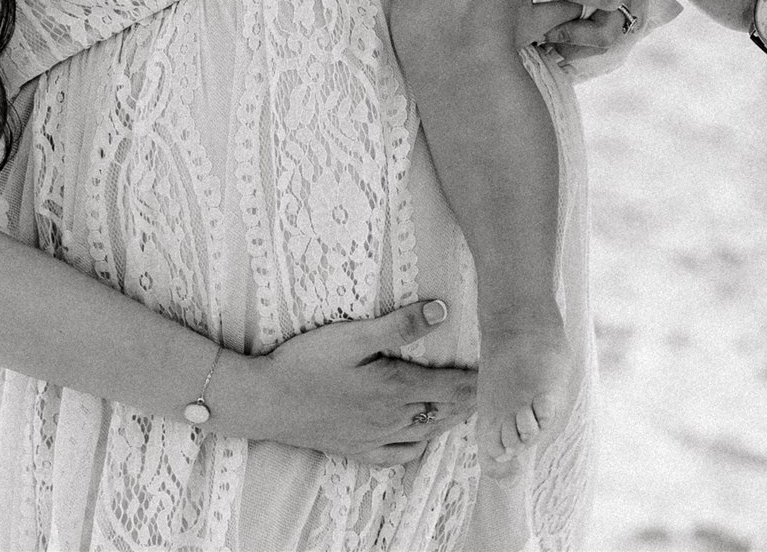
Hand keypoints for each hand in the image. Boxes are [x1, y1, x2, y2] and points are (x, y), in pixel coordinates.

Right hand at [234, 299, 475, 464]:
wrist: (265, 402)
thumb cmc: (306, 363)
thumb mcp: (352, 335)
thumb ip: (400, 325)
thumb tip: (443, 311)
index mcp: (396, 389)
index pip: (454, 388)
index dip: (480, 381)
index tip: (501, 371)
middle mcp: (392, 419)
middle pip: (446, 413)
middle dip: (472, 401)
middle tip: (494, 389)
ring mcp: (375, 438)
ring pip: (428, 434)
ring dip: (451, 421)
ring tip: (467, 408)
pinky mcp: (357, 450)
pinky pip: (399, 455)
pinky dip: (419, 446)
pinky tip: (422, 439)